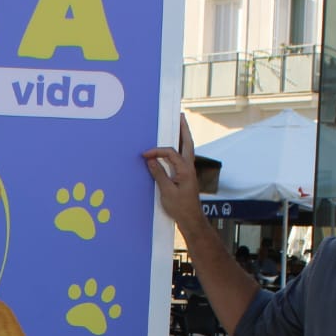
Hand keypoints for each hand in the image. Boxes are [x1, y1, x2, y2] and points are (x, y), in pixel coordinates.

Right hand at [142, 114, 204, 234]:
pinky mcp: (187, 176)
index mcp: (185, 169)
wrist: (191, 219)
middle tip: (180, 116)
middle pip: (188, 143)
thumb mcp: (166, 191)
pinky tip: (175, 147)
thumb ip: (159, 174)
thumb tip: (150, 160)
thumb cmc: (180, 207)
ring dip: (183, 137)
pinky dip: (180, 148)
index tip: (144, 156)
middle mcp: (189, 167)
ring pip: (188, 149)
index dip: (157, 152)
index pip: (170, 153)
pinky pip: (184, 157)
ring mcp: (189, 171)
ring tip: (179, 126)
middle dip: (183, 129)